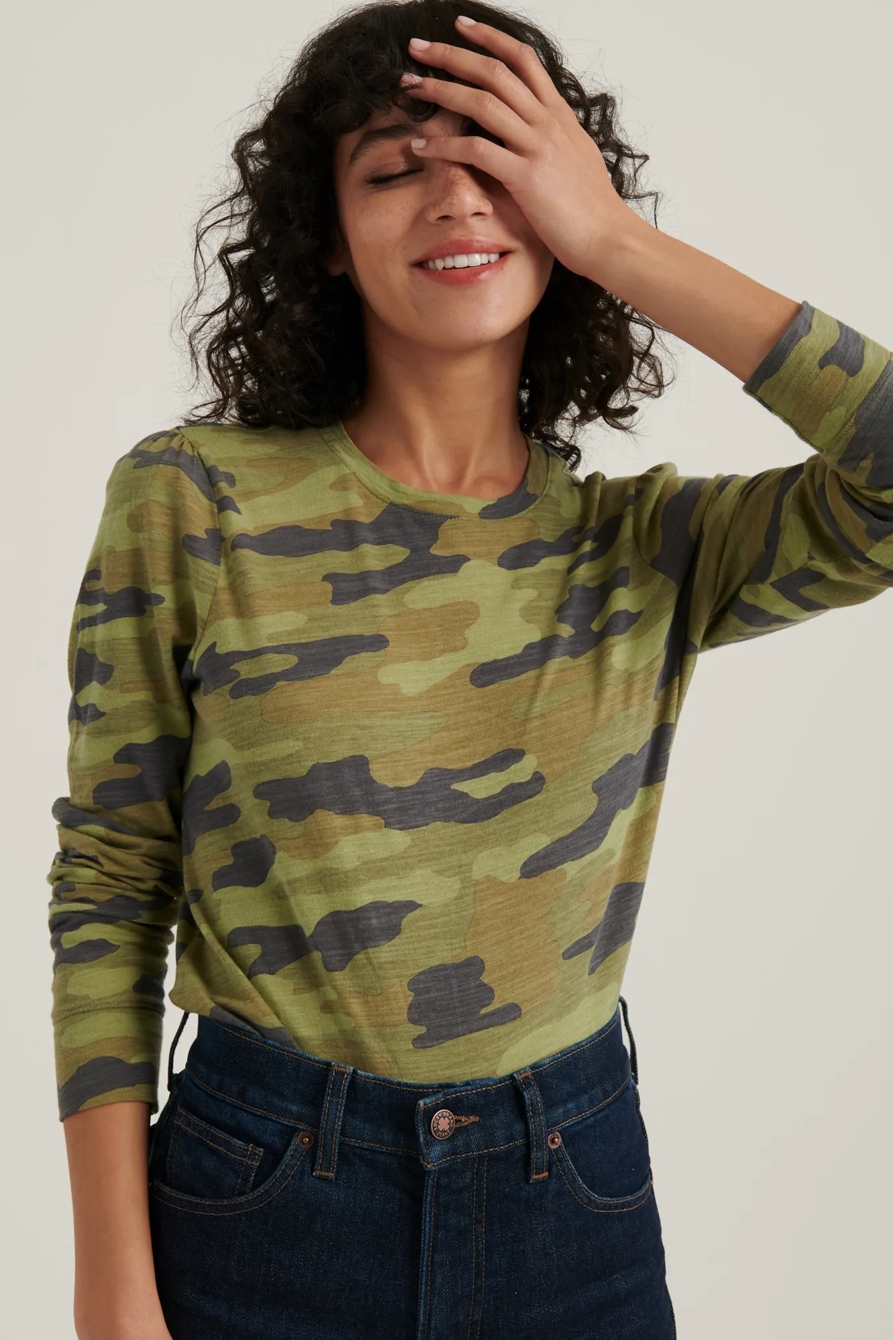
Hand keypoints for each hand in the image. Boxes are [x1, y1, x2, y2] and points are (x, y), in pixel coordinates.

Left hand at [400, 16, 635, 280]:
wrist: (608, 238)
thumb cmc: (593, 209)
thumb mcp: (577, 159)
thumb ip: (556, 138)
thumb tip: (542, 132)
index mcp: (559, 116)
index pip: (523, 60)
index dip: (490, 38)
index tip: (461, 27)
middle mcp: (548, 123)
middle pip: (494, 71)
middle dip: (452, 54)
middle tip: (418, 47)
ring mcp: (537, 147)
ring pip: (482, 102)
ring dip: (441, 89)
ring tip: (410, 85)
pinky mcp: (526, 177)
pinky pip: (476, 151)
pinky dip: (444, 146)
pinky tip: (421, 147)